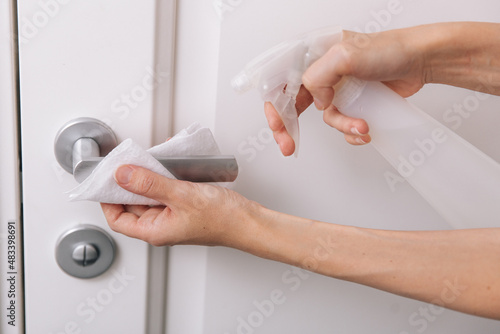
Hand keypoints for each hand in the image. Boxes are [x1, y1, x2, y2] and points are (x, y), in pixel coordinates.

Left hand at [100, 165, 256, 246]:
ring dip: (147, 177)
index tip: (106, 179)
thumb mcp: (181, 196)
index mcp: (155, 231)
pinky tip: (168, 164)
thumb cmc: (222, 219)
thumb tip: (122, 174)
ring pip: (150, 195)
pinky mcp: (185, 206)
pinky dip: (164, 176)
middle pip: (132, 204)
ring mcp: (174, 216)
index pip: (118, 219)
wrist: (249, 221)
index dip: (108, 199)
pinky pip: (166, 190)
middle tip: (127, 163)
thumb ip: (149, 184)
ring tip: (148, 160)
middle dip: (128, 183)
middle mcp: (161, 225)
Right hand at [266, 28, 426, 155]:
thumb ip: (318, 76)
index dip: (273, 104)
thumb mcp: (345, 56)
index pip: (279, 80)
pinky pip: (341, 124)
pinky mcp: (351, 101)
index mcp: (311, 54)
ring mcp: (335, 88)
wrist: (419, 61)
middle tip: (288, 145)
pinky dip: (351, 131)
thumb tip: (316, 100)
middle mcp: (320, 71)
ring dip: (340, 126)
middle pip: (291, 103)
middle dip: (289, 127)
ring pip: (323, 117)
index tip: (278, 125)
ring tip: (360, 126)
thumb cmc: (388, 50)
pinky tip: (365, 128)